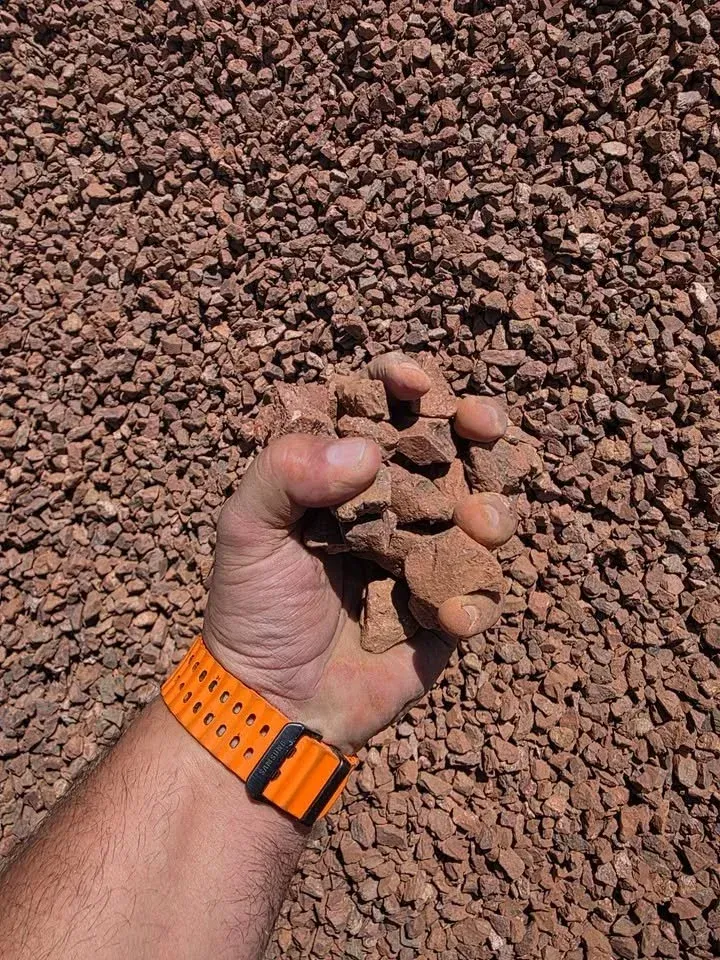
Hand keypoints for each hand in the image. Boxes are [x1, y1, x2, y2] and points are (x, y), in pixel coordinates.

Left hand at [203, 353, 515, 753]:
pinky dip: (474, 601)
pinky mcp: (446, 609)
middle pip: (451, 447)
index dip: (404, 383)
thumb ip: (286, 472)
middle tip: (483, 423)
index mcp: (344, 475)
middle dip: (477, 425)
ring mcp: (426, 555)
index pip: (382, 410)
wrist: (273, 702)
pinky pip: (483, 594)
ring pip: (484, 511)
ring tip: (479, 524)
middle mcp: (393, 504)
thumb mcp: (246, 529)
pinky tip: (449, 618)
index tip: (411, 382)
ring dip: (491, 510)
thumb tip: (367, 451)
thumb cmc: (253, 608)